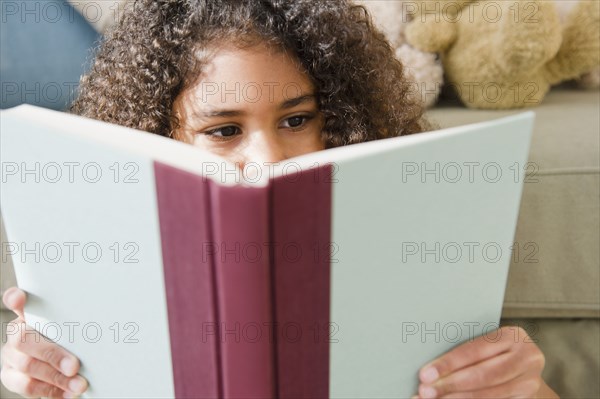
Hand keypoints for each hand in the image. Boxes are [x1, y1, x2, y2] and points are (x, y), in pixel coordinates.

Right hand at [0, 287, 87, 397]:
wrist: (63, 364)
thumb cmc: (73, 338)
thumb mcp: (75, 326)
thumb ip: (78, 320)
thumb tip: (106, 314)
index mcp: (31, 314)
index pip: (16, 300)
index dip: (15, 298)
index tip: (19, 298)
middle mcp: (17, 332)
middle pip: (24, 339)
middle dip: (52, 354)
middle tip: (75, 366)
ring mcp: (11, 355)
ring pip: (26, 366)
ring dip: (56, 378)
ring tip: (79, 385)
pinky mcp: (11, 376)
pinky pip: (27, 386)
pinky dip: (51, 391)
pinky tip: (69, 393)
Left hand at [412, 326, 557, 398]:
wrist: (525, 373)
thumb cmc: (496, 355)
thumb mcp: (487, 346)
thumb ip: (466, 352)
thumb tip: (430, 367)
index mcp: (512, 336)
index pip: (474, 351)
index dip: (448, 364)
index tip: (425, 374)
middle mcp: (527, 358)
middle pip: (482, 375)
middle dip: (450, 384)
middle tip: (425, 391)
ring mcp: (530, 382)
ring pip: (488, 395)